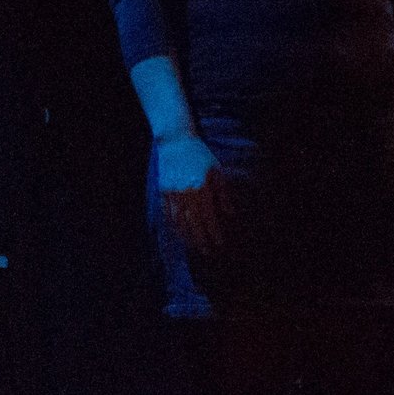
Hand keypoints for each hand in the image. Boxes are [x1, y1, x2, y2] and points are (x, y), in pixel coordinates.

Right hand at [155, 133, 231, 254]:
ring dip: (188, 237)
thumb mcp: (216, 172)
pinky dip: (174, 226)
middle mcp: (186, 195)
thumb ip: (223, 194)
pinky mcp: (163, 192)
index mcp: (201, 189)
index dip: (214, 233)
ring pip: (180, 222)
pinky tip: (180, 234)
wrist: (175, 142)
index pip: (208, 217)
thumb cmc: (200, 155)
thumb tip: (230, 214)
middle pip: (194, 224)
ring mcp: (172, 194)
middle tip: (207, 252)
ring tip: (195, 247)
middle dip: (201, 240)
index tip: (219, 244)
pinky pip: (168, 214)